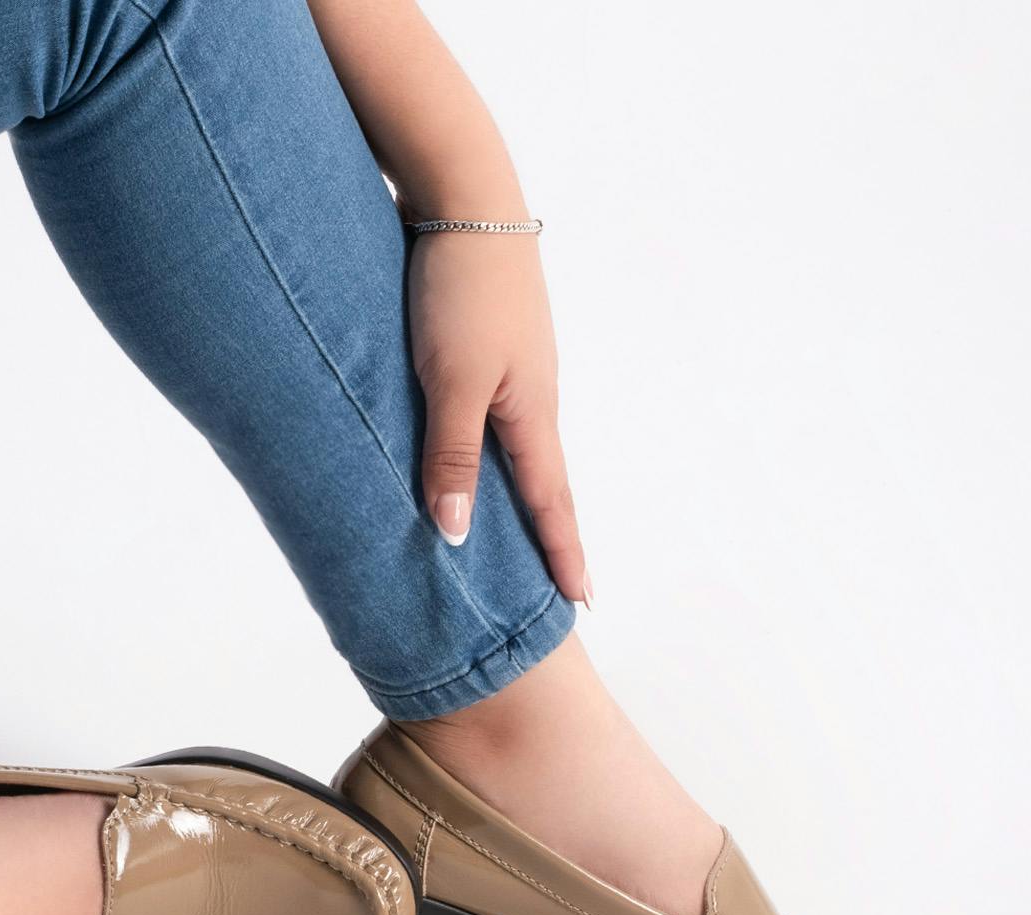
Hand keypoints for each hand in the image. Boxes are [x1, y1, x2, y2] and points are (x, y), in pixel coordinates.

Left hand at [408, 231, 589, 605]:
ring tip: (535, 535)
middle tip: (571, 583)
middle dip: (557, 536)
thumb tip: (456, 536)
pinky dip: (506, 454)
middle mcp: (535, 398)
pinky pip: (505, 417)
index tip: (581, 602)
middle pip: (548, 482)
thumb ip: (452, 458)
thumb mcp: (449, 381)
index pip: (551, 504)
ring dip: (533, 496)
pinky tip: (495, 456)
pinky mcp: (498, 343)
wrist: (466, 196)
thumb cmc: (458, 287)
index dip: (563, 555)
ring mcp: (520, 369)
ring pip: (526, 449)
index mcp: (532, 415)